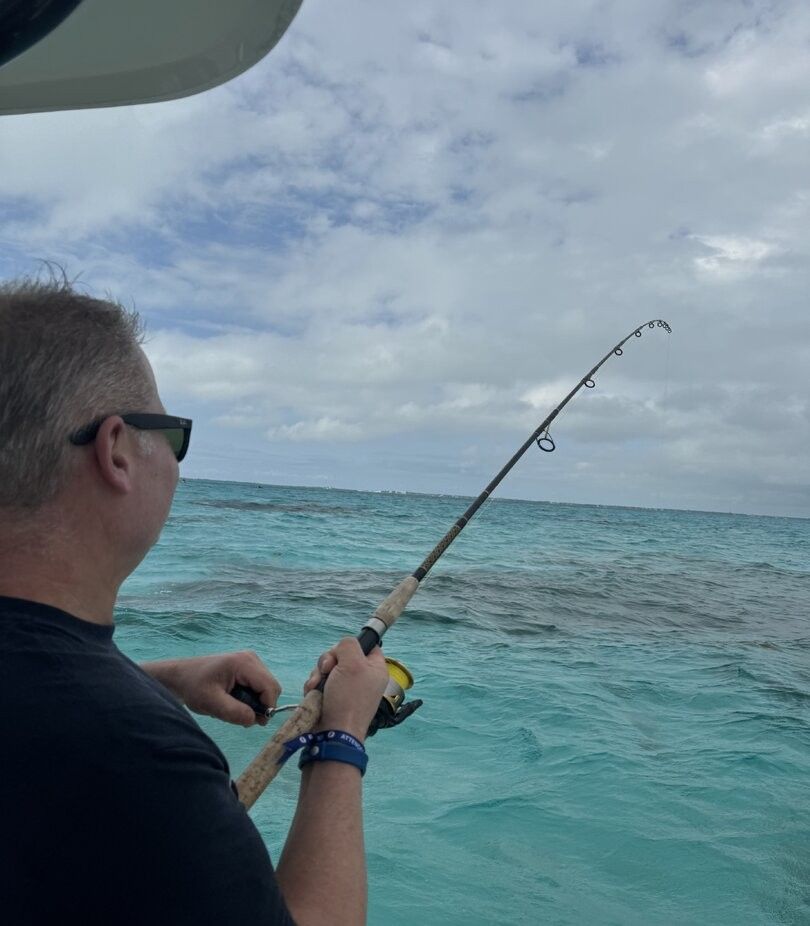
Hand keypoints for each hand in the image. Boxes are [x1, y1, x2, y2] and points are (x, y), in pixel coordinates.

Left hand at [145, 651, 280, 726]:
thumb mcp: (211, 703)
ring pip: (266, 687)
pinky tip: (235, 700)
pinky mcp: (247, 666)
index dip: (267, 707)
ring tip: (234, 707)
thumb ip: (234, 712)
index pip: (270, 687)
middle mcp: (251, 658)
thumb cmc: (193, 687)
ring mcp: (250, 660)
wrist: (181, 676)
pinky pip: (259, 685)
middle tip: (241, 717)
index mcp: (244, 663)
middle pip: (271, 686)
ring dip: (255, 702)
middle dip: (261, 705)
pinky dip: (251, 697)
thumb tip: (255, 719)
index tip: (254, 722)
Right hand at [304, 638, 388, 742]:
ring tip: (316, 686)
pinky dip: (315, 686)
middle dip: (329, 661)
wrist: (334, 733)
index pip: (368, 645)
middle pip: (343, 655)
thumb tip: (342, 649)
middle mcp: (363, 677)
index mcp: (376, 669)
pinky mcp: (332, 698)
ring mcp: (347, 689)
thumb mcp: (353, 663)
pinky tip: (312, 693)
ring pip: (328, 669)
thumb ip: (348, 645)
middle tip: (327, 670)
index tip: (343, 652)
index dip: (353, 645)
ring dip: (318, 675)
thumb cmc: (348, 697)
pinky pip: (321, 683)